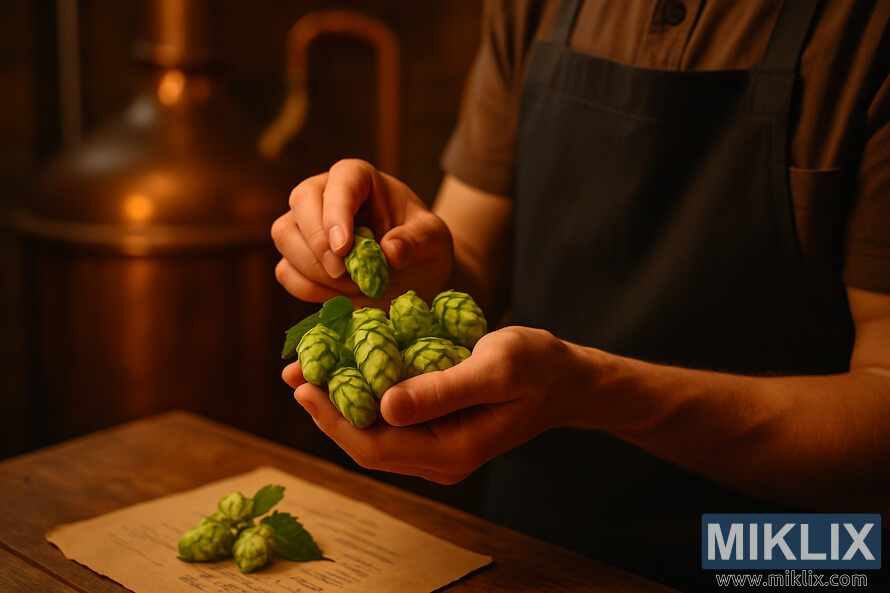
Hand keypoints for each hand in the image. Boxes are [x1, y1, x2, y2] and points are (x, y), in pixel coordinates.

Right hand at [271, 159, 453, 305]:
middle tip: (346, 274)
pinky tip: (341, 296)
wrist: (411, 276)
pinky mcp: (295, 257)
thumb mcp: (433, 241)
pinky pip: (285, 271)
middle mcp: (324, 193)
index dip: (337, 212)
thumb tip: (390, 250)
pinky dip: (310, 289)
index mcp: (359, 178)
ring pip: (286, 236)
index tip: (344, 248)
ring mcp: (304, 224)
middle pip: (301, 202)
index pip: (341, 181)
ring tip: (356, 285)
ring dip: (316, 270)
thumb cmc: (420, 246)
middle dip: (319, 242)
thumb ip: (416, 242)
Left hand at [282, 326, 594, 483]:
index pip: (375, 445)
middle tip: (295, 372)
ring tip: (310, 368)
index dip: (333, 418)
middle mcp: (440, 459)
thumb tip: (383, 407)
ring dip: (341, 402)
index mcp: (452, 451)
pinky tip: (349, 368)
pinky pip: (391, 420)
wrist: (566, 379)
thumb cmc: (536, 366)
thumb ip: (441, 389)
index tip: (303, 383)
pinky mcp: (438, 430)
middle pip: (367, 444)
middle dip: (327, 410)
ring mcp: (438, 448)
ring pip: (375, 433)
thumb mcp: (494, 367)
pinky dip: (365, 395)